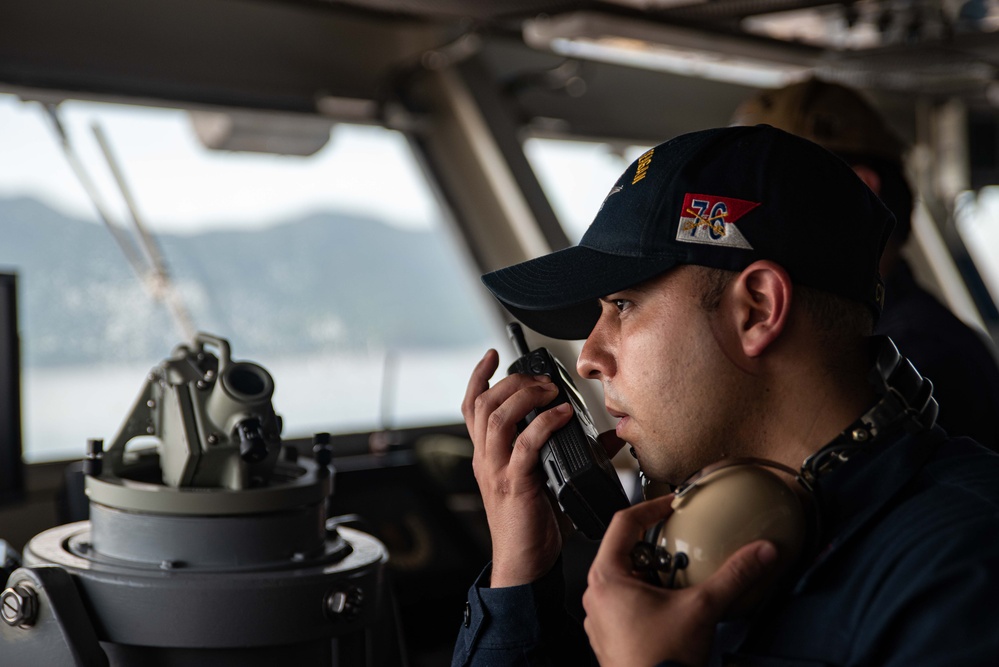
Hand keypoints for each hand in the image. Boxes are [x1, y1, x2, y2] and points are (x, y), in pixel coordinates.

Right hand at [461, 349, 574, 586]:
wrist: (524, 566)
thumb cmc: (534, 528)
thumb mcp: (549, 483)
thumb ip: (571, 457)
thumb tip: (607, 439)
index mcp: (487, 456)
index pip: (472, 408)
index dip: (479, 378)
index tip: (493, 356)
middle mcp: (486, 459)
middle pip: (484, 403)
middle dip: (513, 381)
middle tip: (541, 378)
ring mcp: (496, 471)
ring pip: (496, 417)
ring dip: (525, 395)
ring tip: (550, 390)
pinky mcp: (514, 485)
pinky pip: (524, 445)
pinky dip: (544, 424)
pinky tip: (563, 416)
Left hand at [582, 496, 778, 666]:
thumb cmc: (659, 662)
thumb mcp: (702, 609)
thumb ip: (734, 576)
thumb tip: (759, 553)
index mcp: (606, 578)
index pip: (623, 523)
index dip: (650, 507)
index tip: (670, 505)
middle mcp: (596, 595)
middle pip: (624, 552)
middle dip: (657, 547)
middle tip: (681, 547)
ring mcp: (600, 618)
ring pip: (625, 579)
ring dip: (652, 574)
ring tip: (679, 579)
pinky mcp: (610, 636)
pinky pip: (626, 604)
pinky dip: (648, 598)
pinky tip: (672, 607)